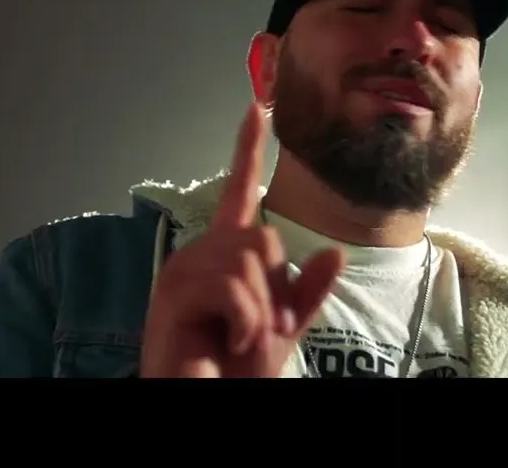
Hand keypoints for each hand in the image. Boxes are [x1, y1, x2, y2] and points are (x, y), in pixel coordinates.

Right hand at [139, 102, 345, 377]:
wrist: (205, 398)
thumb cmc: (233, 368)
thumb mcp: (282, 328)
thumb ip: (305, 292)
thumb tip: (334, 254)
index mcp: (225, 256)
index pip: (240, 193)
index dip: (247, 150)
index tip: (256, 108)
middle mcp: (200, 255)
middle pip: (260, 236)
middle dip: (274, 289)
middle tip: (258, 328)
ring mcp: (183, 273)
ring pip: (248, 258)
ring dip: (260, 311)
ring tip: (240, 338)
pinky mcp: (173, 294)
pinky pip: (232, 286)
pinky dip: (245, 321)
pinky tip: (230, 341)